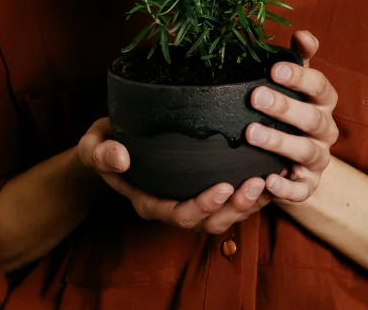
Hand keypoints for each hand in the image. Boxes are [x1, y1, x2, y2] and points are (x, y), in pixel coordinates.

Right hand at [77, 117, 271, 233]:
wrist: (112, 145)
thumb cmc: (104, 145)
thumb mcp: (94, 146)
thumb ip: (102, 153)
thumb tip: (121, 157)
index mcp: (150, 201)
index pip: (179, 214)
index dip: (203, 206)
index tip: (224, 186)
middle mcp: (174, 205)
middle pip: (211, 221)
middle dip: (236, 207)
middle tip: (257, 183)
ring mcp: (191, 197)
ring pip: (227, 214)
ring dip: (251, 202)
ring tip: (271, 180)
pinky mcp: (204, 185)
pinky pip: (232, 197)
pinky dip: (254, 191)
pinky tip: (273, 172)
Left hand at [247, 30, 338, 202]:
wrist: (296, 157)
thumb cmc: (292, 110)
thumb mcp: (295, 83)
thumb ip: (298, 58)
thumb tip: (303, 34)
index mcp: (323, 101)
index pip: (319, 86)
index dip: (299, 77)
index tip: (274, 69)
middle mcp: (326, 129)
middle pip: (312, 118)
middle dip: (285, 107)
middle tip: (255, 97)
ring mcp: (319, 158)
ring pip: (307, 151)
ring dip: (280, 142)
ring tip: (251, 133)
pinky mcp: (309, 185)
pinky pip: (302, 190)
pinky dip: (287, 188)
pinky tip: (268, 179)